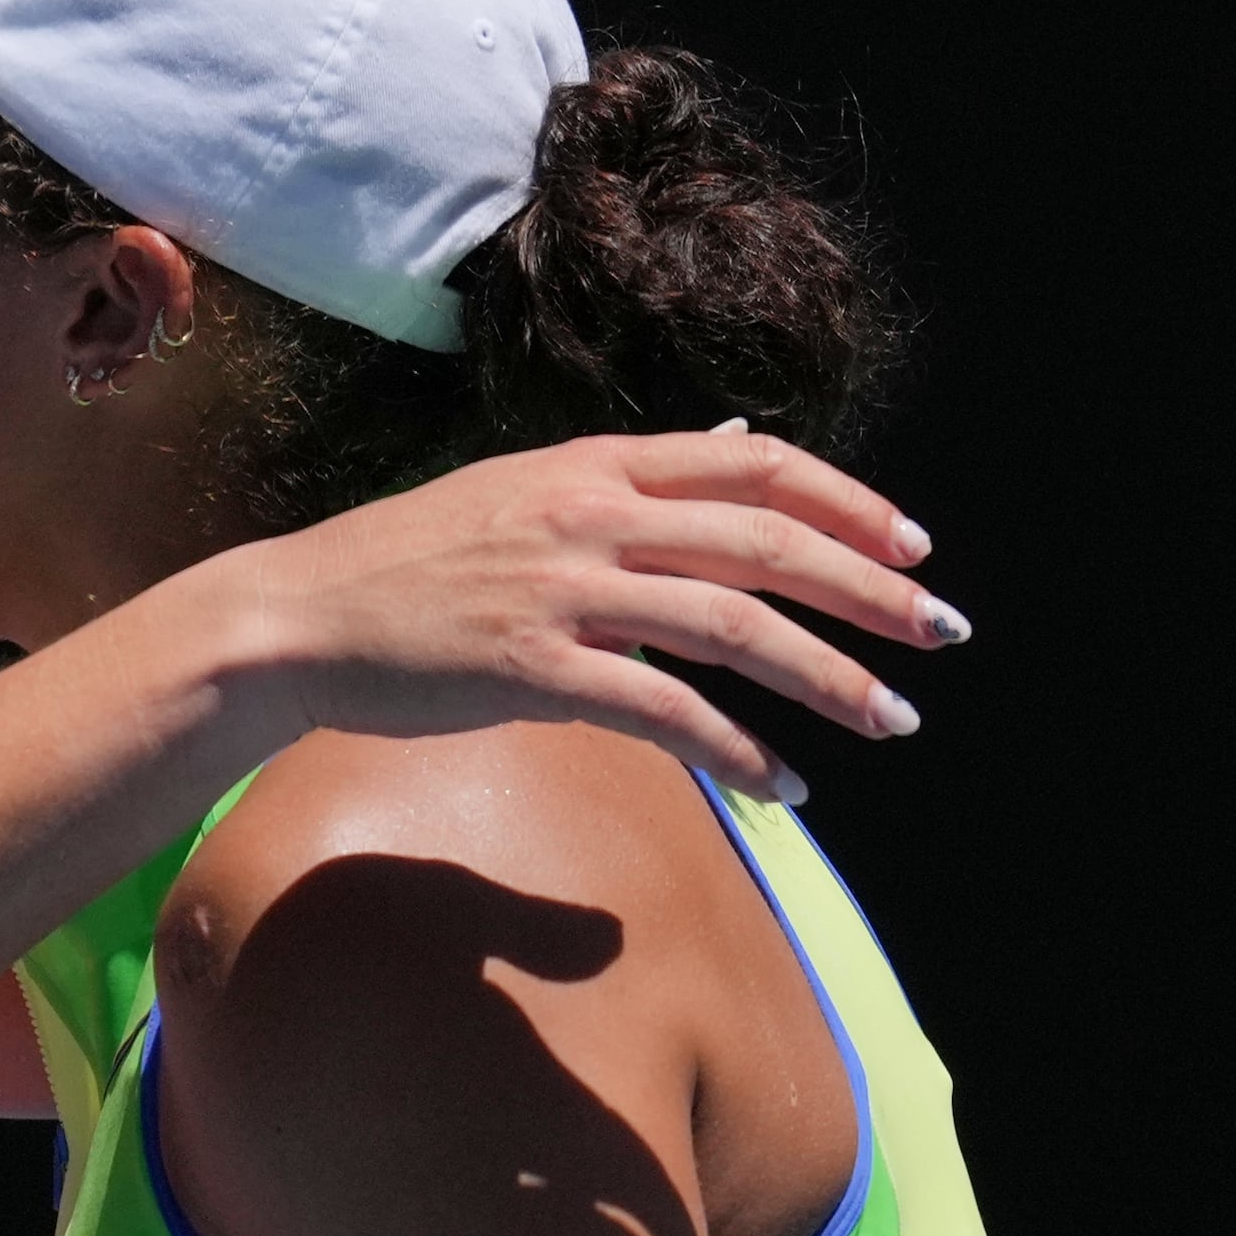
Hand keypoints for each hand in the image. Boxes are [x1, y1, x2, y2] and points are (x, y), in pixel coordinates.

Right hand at [246, 427, 968, 801]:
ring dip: (832, 679)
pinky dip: (742, 753)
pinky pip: (668, 712)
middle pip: (769, 541)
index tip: (912, 545)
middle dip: (872, 591)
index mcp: (591, 466)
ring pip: (738, 626)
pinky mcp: (535, 668)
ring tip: (893, 722)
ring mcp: (563, 590)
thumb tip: (732, 446)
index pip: (754, 464)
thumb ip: (626, 480)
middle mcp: (589, 515)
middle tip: (941, 633)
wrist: (295, 616)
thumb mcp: (519, 493)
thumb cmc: (403, 564)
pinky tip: (786, 788)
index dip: (848, 502)